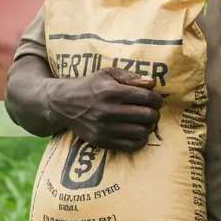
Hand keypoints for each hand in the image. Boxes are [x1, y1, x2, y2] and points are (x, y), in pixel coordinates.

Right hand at [46, 67, 163, 151]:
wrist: (63, 104)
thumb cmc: (89, 86)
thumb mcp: (107, 74)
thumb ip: (130, 77)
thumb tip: (153, 83)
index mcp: (112, 92)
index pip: (146, 97)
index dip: (157, 100)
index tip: (157, 101)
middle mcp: (108, 111)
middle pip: (147, 115)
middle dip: (154, 113)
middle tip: (152, 111)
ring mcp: (104, 128)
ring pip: (141, 132)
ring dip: (148, 127)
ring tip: (144, 122)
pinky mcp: (101, 141)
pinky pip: (130, 146)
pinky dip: (140, 141)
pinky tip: (137, 133)